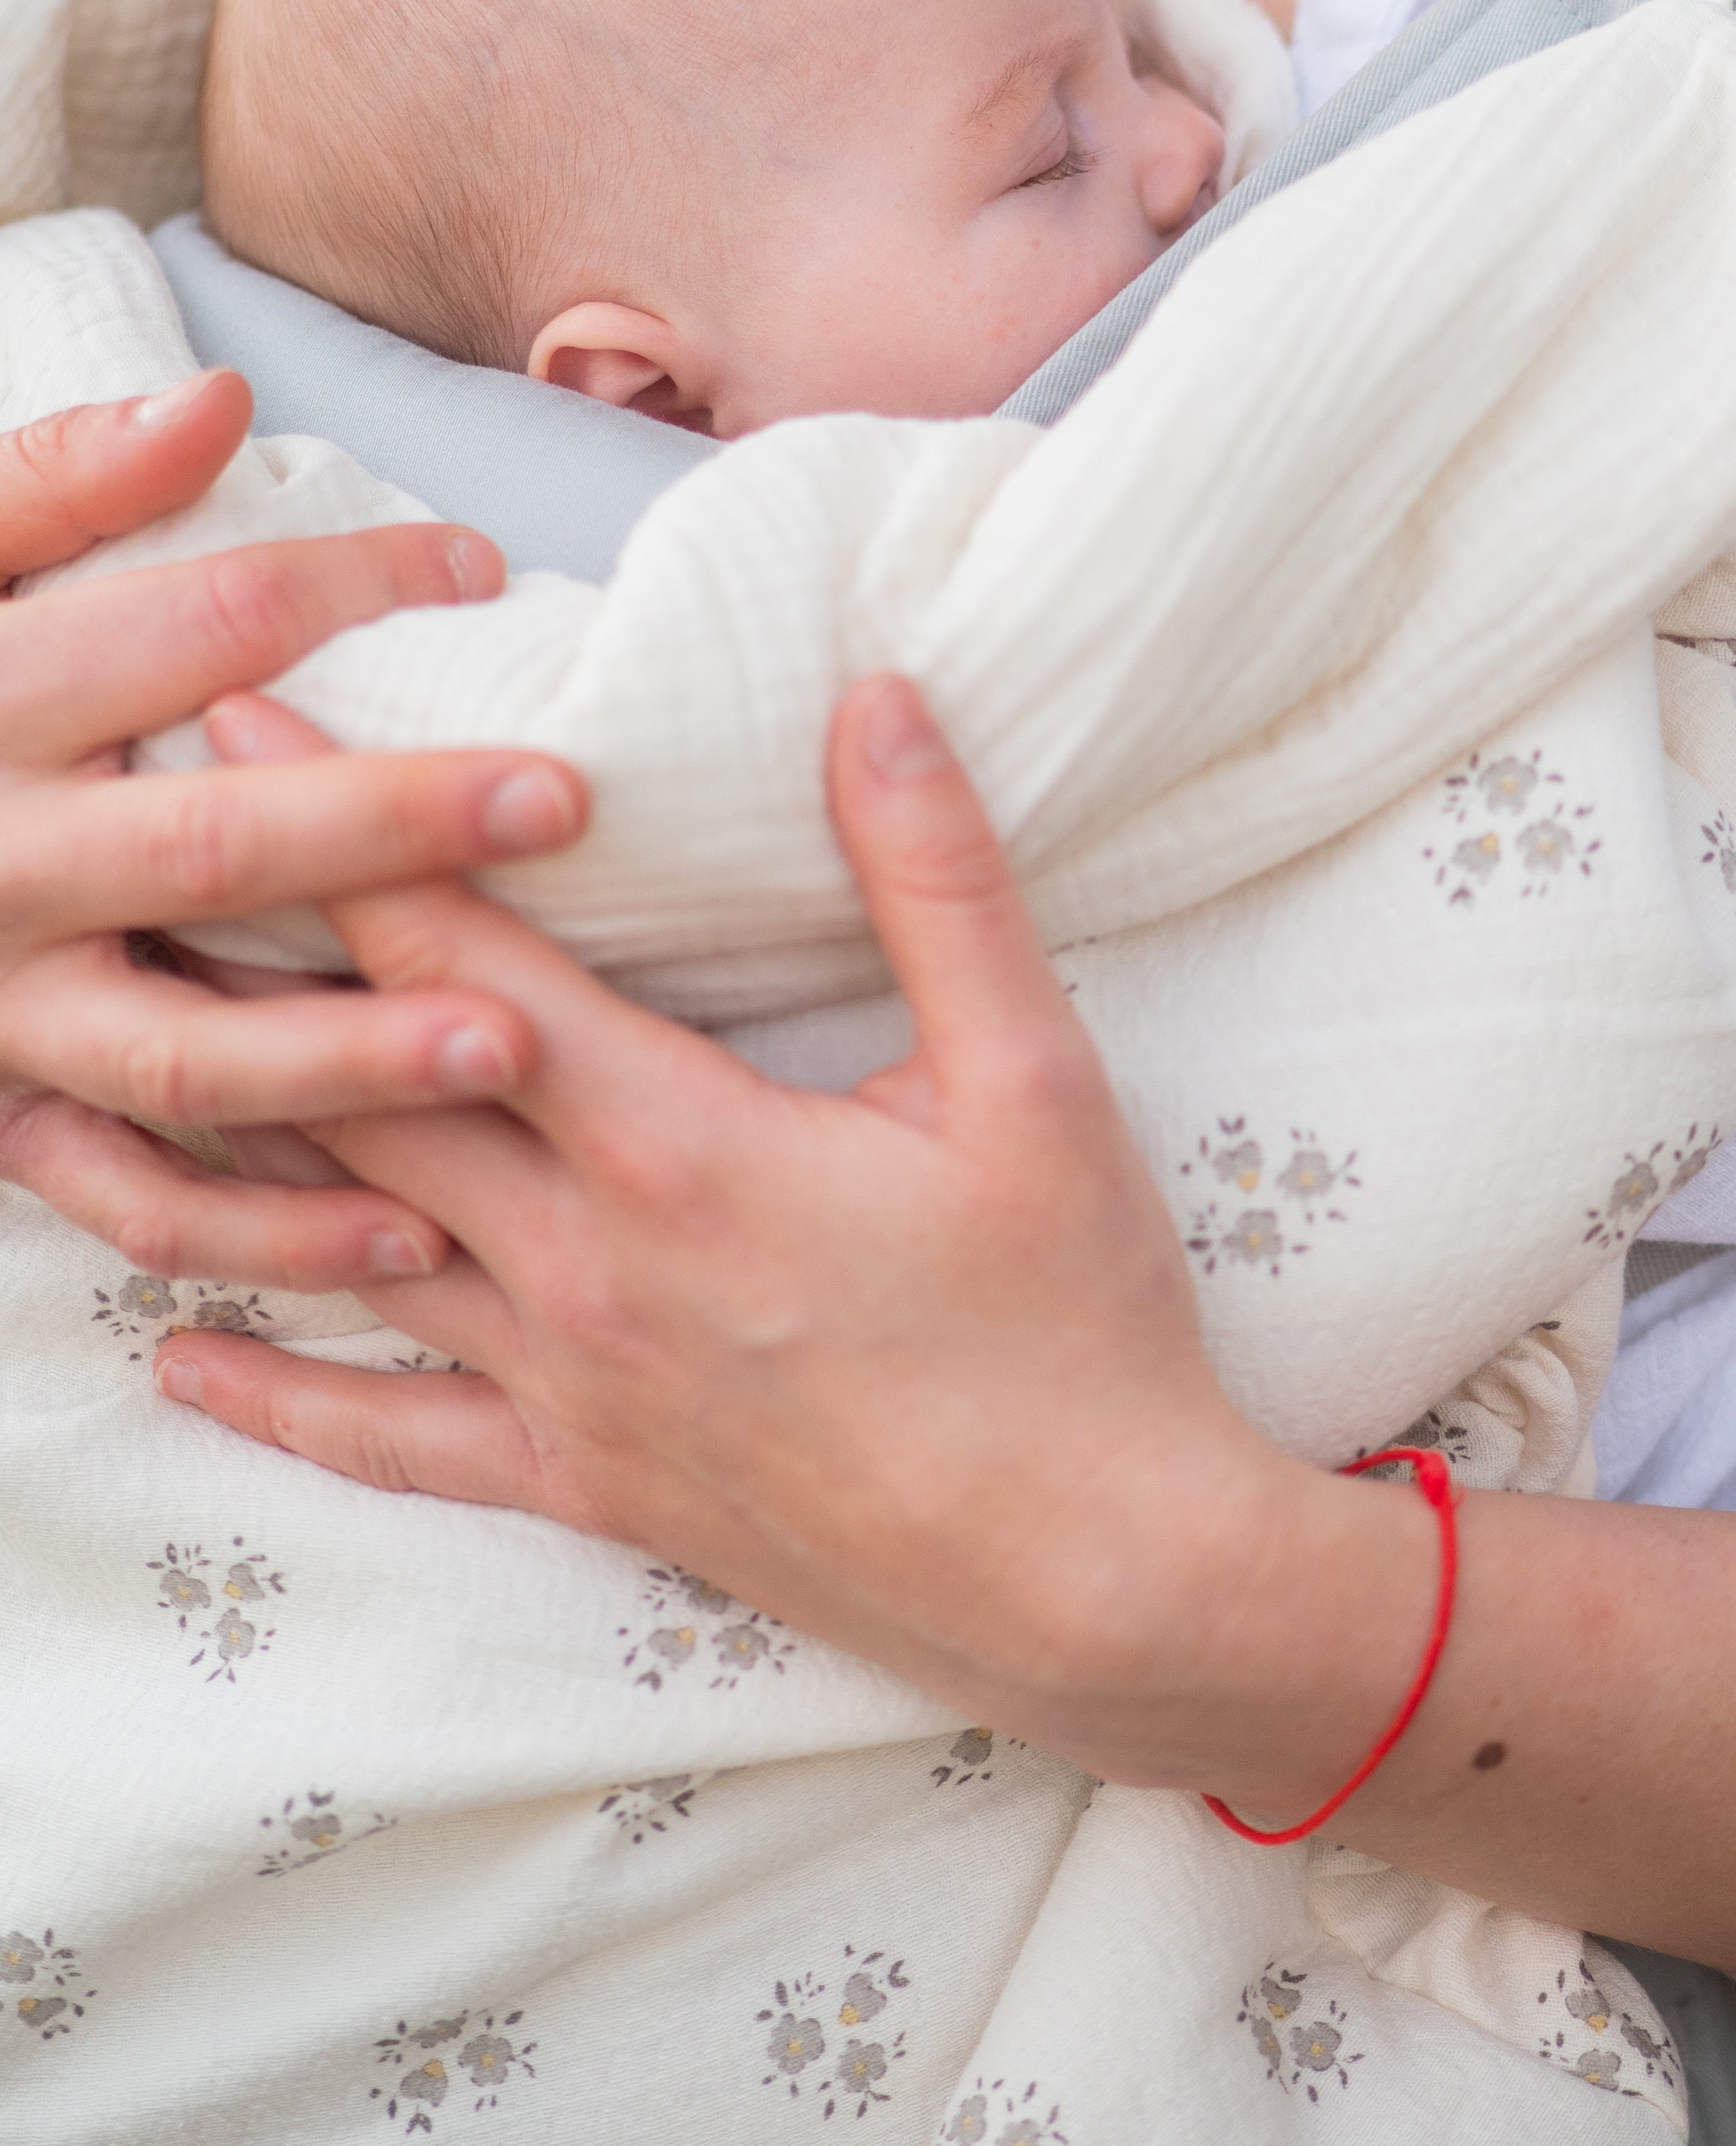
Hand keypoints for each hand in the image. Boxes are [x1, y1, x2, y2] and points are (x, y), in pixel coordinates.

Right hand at [0, 373, 588, 1285]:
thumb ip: (54, 481)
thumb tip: (220, 400)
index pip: (195, 630)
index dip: (346, 587)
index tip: (483, 566)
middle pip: (212, 847)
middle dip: (393, 829)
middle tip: (563, 798)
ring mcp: (1, 1012)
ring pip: (185, 1057)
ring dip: (353, 1059)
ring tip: (512, 1041)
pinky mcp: (7, 1118)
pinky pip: (136, 1201)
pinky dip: (266, 1235)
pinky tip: (416, 1234)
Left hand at [153, 672, 1432, 1802]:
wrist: (1095, 1577)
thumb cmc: (1072, 1325)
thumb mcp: (1036, 1083)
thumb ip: (939, 882)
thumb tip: (877, 698)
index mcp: (677, 1144)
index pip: (458, 956)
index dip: (338, 834)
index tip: (234, 729)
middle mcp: (581, 1262)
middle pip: (356, 1081)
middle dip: (233, 955)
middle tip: (128, 858)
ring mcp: (566, 1385)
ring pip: (337, 1242)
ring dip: (211, 1150)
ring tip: (94, 1072)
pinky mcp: (585, 1482)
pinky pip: (393, 1436)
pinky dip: (281, 1393)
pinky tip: (184, 1357)